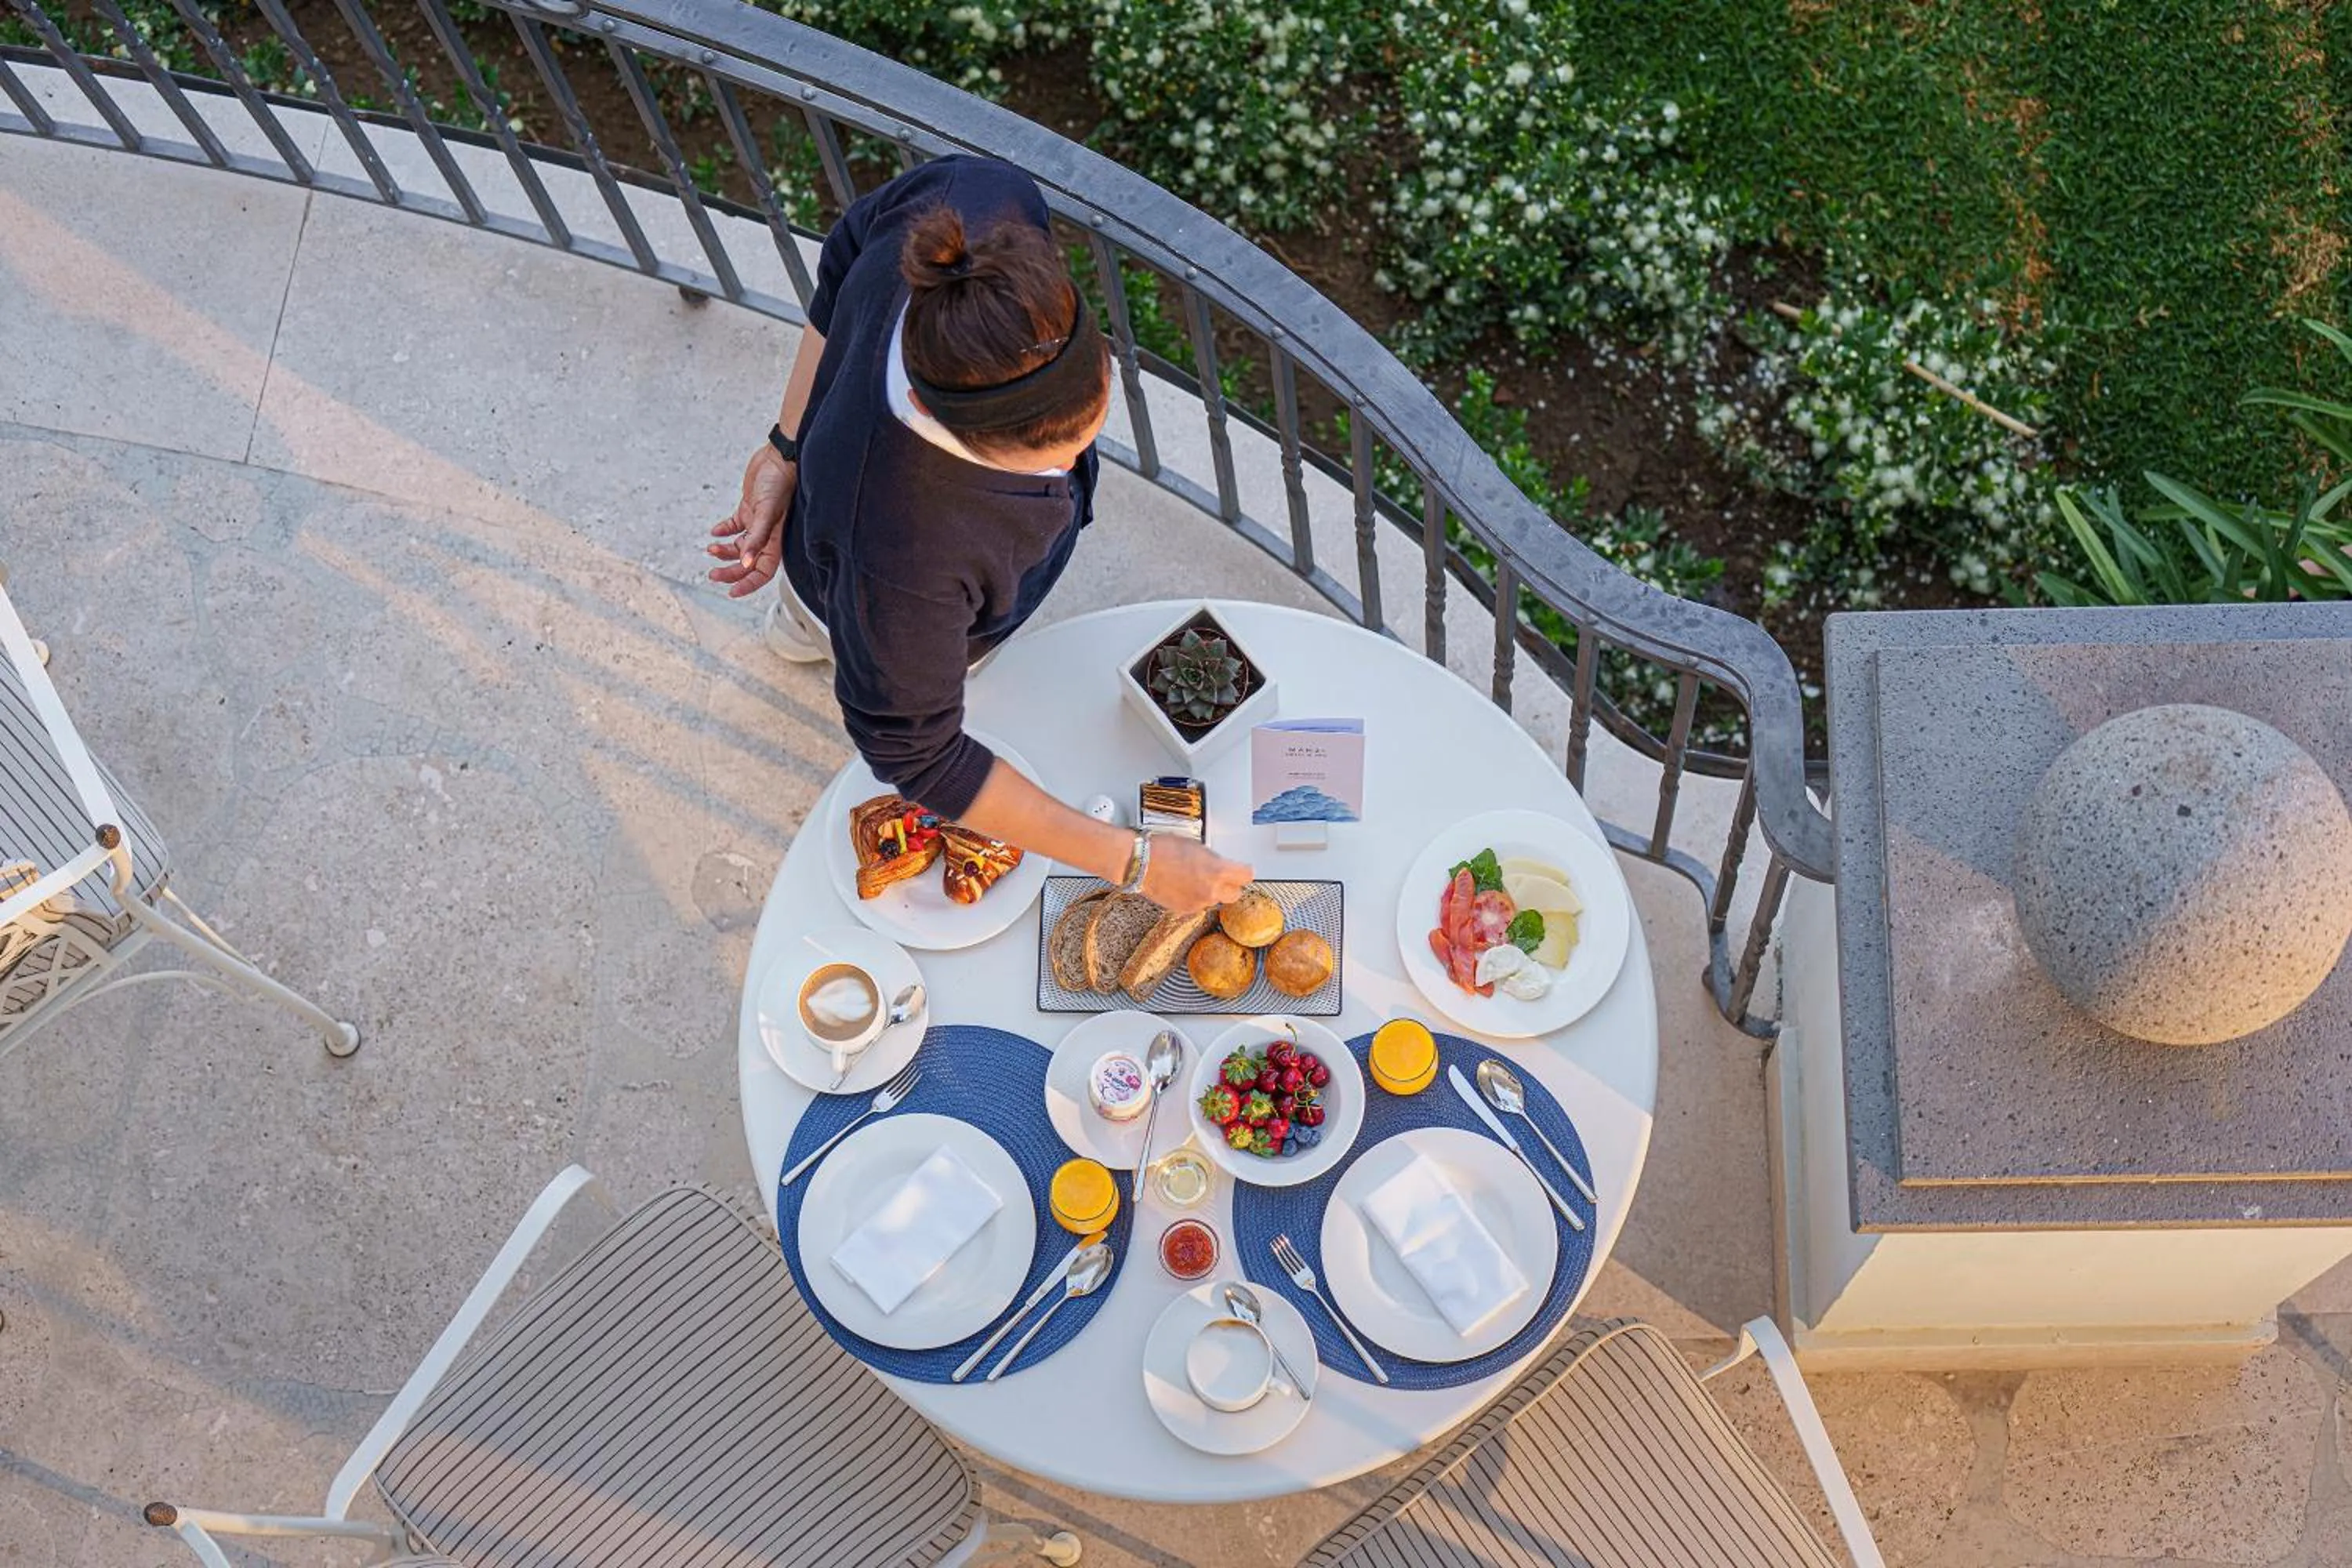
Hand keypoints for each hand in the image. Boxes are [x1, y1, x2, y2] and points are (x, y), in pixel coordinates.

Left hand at [707, 443, 797, 597]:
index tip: (732, 591)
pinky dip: (724, 531)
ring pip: (740, 546)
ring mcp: (757, 522)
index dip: (748, 584)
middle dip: (730, 571)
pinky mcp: (749, 508)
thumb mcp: (767, 511)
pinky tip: (715, 532)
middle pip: (748, 563)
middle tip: (713, 574)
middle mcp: (767, 535)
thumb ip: (757, 538)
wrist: (779, 456)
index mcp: (776, 540)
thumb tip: (745, 563)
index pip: (763, 571)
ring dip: (724, 552)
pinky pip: (735, 526)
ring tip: (711, 549)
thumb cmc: (779, 482)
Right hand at [1141, 836, 1253, 913]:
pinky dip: (1194, 898)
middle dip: (1230, 885)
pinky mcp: (1185, 910)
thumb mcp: (1197, 846)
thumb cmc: (1163, 849)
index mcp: (1218, 871)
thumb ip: (1215, 860)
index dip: (1243, 871)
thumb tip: (1222, 866)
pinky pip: (1198, 905)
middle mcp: (1211, 890)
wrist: (1140, 863)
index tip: (1241, 869)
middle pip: (1235, 894)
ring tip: (1194, 879)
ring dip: (1210, 892)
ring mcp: (1198, 903)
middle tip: (1220, 876)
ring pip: (1215, 900)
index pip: (1246, 876)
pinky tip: (1183, 886)